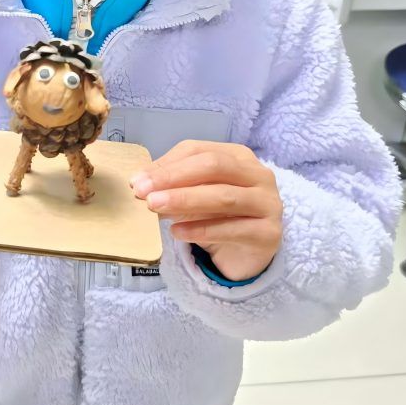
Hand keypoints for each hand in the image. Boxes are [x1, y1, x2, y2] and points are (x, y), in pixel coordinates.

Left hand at [131, 141, 281, 282]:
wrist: (249, 254)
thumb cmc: (221, 217)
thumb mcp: (196, 195)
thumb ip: (173, 185)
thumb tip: (139, 181)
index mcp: (239, 156)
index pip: (199, 151)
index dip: (167, 164)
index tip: (137, 180)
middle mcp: (259, 175)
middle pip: (214, 167)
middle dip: (174, 178)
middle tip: (143, 192)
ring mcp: (268, 204)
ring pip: (223, 197)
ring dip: (185, 200)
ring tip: (155, 207)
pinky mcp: (268, 233)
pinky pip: (232, 229)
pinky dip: (201, 230)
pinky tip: (177, 232)